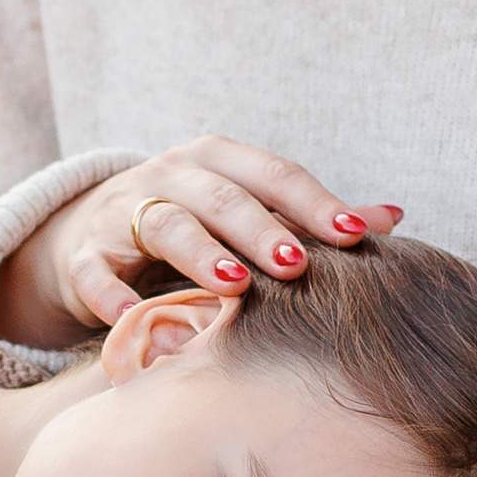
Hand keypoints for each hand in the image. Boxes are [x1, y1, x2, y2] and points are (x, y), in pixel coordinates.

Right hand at [0, 133, 401, 347]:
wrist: (87, 234)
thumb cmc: (191, 224)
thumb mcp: (247, 211)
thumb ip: (311, 216)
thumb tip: (392, 216)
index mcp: (218, 160)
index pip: (273, 175)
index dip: (313, 204)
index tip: (354, 236)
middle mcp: (171, 174)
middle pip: (222, 196)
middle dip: (261, 230)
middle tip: (297, 265)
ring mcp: (123, 210)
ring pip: (164, 222)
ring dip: (201, 254)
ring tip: (234, 286)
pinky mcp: (83, 253)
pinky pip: (94, 270)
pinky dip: (111, 292)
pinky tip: (132, 316)